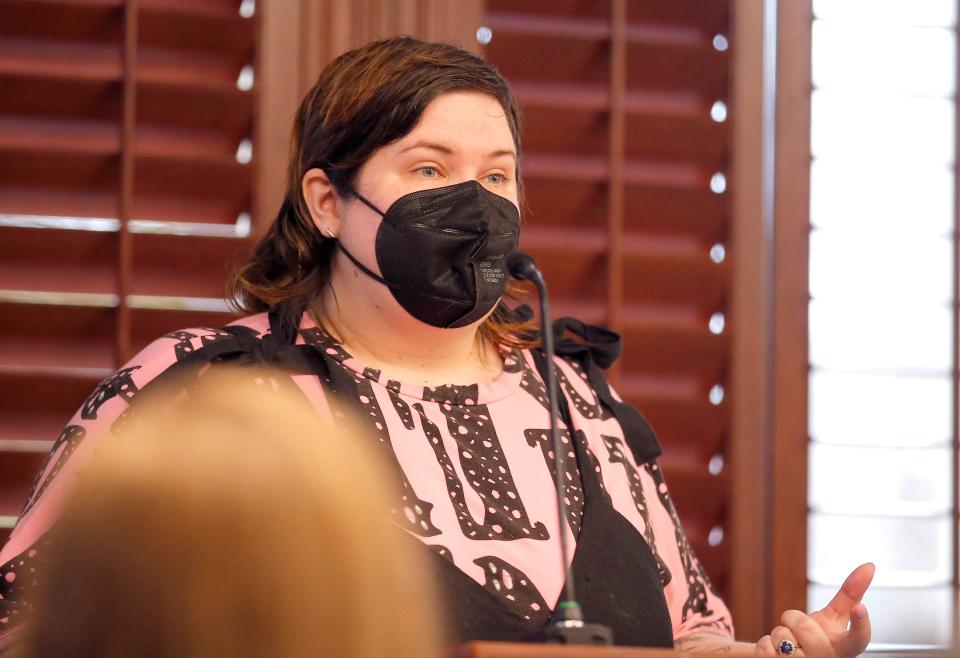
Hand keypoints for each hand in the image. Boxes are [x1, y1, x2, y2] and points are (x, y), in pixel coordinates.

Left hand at [756, 563, 873, 656]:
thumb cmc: (820, 638)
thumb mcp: (835, 618)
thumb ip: (851, 594)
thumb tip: (869, 566)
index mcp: (843, 648)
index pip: (858, 639)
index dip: (861, 624)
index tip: (860, 607)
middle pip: (806, 626)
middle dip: (793, 619)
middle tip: (796, 628)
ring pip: (783, 637)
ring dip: (779, 634)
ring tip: (789, 645)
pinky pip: (764, 647)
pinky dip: (765, 645)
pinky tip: (777, 654)